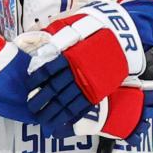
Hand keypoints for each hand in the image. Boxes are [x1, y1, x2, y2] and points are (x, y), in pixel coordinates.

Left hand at [22, 1, 145, 130]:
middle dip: (40, 101)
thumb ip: (57, 41)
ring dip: (52, 112)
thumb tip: (39, 50)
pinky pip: (81, 106)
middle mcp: (76, 70)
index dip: (35, 80)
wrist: (123, 38)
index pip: (46, 70)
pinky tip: (60, 121)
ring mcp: (87, 82)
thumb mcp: (75, 30)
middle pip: (53, 89)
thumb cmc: (96, 32)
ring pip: (65, 101)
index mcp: (69, 55)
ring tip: (42, 120)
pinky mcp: (98, 91)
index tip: (29, 86)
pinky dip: (70, 115)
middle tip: (31, 109)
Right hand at [71, 80, 152, 144]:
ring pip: (147, 125)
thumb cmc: (104, 92)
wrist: (93, 109)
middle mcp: (141, 110)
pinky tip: (132, 131)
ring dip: (144, 121)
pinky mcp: (127, 133)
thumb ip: (131, 80)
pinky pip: (136, 138)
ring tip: (137, 118)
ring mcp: (135, 123)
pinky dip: (135, 136)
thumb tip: (136, 71)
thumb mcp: (119, 80)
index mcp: (142, 96)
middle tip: (147, 106)